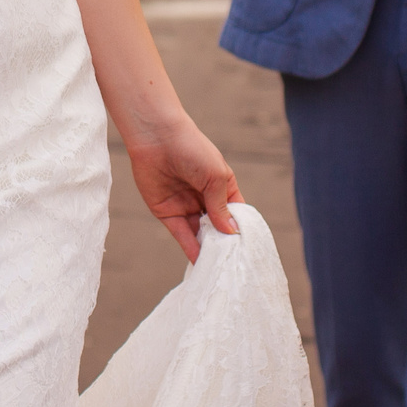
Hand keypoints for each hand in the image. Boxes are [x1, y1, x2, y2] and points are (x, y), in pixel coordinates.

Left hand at [124, 116, 242, 261]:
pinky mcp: (167, 212)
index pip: (235, 214)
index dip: (241, 230)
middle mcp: (205, 199)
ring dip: (208, 251)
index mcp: (222, 188)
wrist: (156, 137)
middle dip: (224, 245)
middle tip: (234, 265)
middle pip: (217, 228)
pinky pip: (181, 234)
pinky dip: (190, 248)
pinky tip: (200, 261)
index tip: (249, 250)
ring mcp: (186, 207)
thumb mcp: (215, 177)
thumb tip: (231, 233)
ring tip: (218, 269)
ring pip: (200, 234)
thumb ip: (220, 206)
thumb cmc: (192, 149)